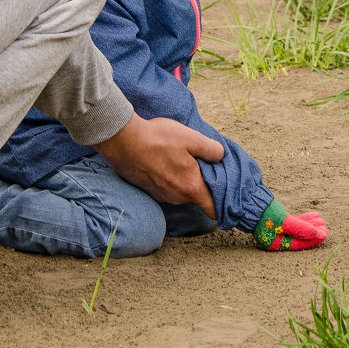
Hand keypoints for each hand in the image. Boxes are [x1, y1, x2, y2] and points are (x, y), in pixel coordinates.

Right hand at [93, 113, 223, 218]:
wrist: (123, 141)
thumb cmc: (159, 139)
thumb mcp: (192, 138)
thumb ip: (212, 150)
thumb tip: (220, 156)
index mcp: (191, 188)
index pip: (213, 209)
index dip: (221, 204)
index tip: (225, 195)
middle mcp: (176, 197)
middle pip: (197, 198)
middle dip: (202, 185)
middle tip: (202, 165)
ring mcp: (161, 195)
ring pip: (181, 193)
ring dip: (185, 181)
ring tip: (182, 160)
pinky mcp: (148, 190)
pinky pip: (167, 189)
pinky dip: (170, 179)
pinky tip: (165, 162)